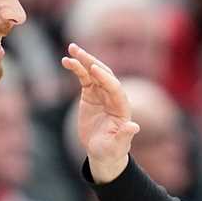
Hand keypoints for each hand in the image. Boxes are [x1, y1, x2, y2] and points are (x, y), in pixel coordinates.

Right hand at [61, 43, 138, 182]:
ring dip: (83, 60)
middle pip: (104, 75)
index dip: (105, 78)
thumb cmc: (112, 150)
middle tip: (79, 52)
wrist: (103, 151)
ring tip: (71, 49)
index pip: (114, 88)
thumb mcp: (117, 145)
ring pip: (93, 73)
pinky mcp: (90, 94)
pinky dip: (76, 69)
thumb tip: (134, 127)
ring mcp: (102, 94)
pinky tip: (67, 61)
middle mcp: (113, 97)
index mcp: (122, 107)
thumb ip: (124, 136)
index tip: (94, 69)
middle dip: (93, 62)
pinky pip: (84, 78)